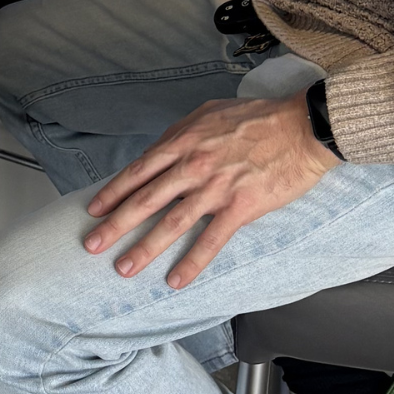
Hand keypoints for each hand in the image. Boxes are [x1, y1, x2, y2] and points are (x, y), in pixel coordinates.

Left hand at [82, 92, 338, 290]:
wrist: (302, 127)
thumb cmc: (257, 118)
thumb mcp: (209, 113)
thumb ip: (181, 132)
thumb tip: (159, 150)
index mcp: (183, 141)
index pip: (139, 170)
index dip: (113, 192)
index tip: (94, 209)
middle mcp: (193, 166)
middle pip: (146, 200)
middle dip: (115, 224)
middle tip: (92, 245)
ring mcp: (216, 188)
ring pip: (172, 224)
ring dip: (144, 248)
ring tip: (124, 268)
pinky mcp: (240, 207)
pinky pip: (211, 241)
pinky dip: (192, 263)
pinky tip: (175, 280)